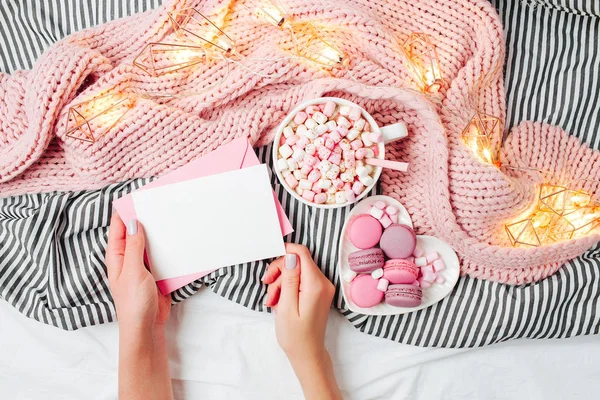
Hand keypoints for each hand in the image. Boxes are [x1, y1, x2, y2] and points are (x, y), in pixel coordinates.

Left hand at [106, 213, 170, 330]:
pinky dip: (169, 248)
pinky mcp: (157, 274)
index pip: (119, 228)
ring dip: (160, 234)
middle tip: (159, 202)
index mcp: (117, 256)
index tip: (136, 196)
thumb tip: (136, 223)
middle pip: (137, 233)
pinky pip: (163, 256)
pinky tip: (179, 240)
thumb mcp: (133, 271)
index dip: (125, 211)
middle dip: (146, 219)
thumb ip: (134, 247)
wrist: (147, 328)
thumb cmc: (133, 303)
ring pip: (151, 243)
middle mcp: (129, 258)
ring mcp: (144, 266)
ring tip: (171, 216)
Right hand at [263, 244, 340, 398]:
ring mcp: (322, 287)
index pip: (302, 253)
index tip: (270, 260)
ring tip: (272, 301)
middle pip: (297, 261)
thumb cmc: (295, 335)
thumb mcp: (286, 306)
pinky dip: (287, 288)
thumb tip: (291, 256)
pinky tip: (279, 301)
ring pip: (296, 271)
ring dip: (281, 283)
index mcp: (316, 285)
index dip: (285, 252)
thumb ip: (290, 279)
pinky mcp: (318, 292)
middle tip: (267, 286)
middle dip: (279, 272)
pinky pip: (300, 281)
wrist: (307, 353)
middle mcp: (323, 282)